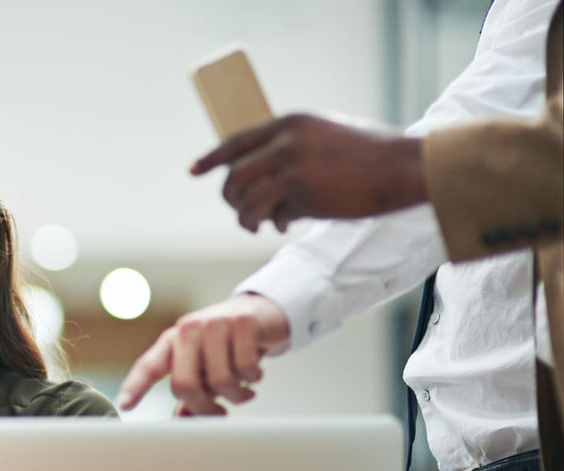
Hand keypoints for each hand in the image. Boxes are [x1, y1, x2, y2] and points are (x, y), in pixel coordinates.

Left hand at [116, 294, 289, 414]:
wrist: (263, 313)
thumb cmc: (228, 346)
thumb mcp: (205, 366)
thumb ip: (193, 390)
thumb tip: (182, 421)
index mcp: (173, 341)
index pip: (149, 366)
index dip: (135, 386)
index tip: (124, 405)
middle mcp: (188, 329)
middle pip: (185, 384)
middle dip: (204, 408)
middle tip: (219, 413)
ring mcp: (215, 322)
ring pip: (220, 380)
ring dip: (236, 395)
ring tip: (243, 391)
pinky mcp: (243, 322)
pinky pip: (245, 368)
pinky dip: (253, 378)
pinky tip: (254, 374)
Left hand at [191, 114, 426, 231]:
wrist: (401, 167)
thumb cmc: (366, 155)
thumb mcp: (323, 135)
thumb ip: (290, 146)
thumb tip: (257, 173)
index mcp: (288, 122)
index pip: (236, 140)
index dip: (211, 158)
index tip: (192, 171)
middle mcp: (285, 141)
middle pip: (234, 176)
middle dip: (231, 198)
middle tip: (241, 211)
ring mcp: (292, 167)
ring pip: (245, 199)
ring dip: (246, 218)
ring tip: (258, 224)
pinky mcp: (302, 194)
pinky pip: (270, 215)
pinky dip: (273, 223)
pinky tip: (285, 224)